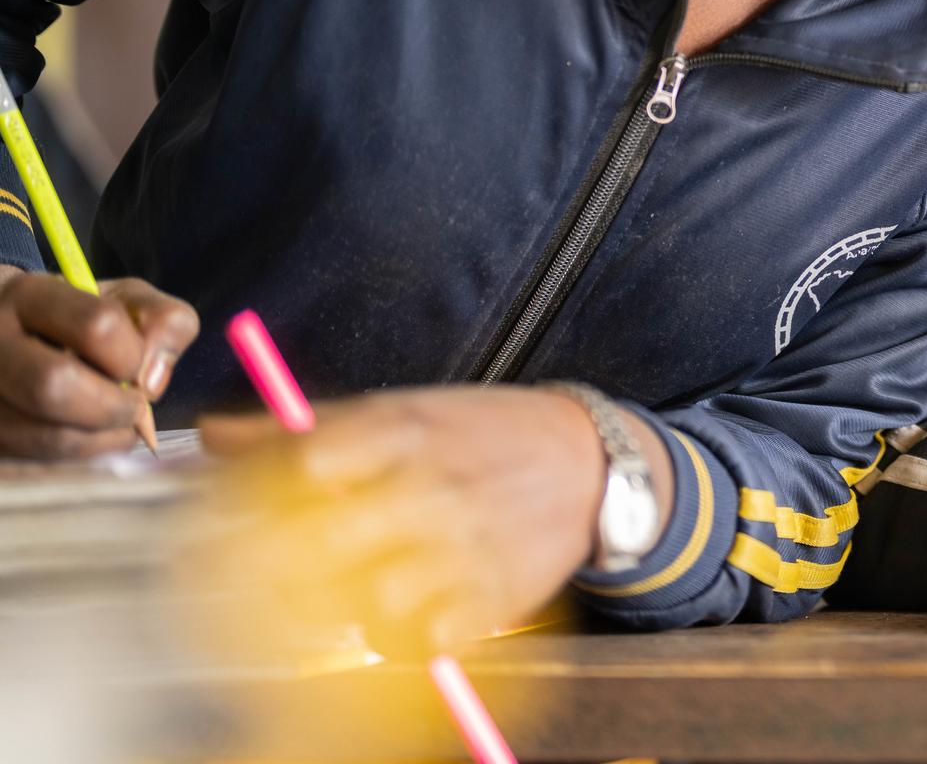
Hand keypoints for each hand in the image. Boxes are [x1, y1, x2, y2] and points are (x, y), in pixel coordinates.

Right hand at [0, 266, 195, 457]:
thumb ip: (164, 322)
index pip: (97, 325)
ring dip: (102, 438)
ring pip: (47, 434)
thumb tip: (151, 382)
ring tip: (116, 424)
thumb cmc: (78, 318)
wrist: (8, 338)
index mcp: (29, 296)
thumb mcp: (126, 300)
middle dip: (113, 406)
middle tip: (133, 407)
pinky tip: (90, 437)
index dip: (132, 354)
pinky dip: (80, 457)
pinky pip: (40, 460)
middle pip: (54, 385)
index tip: (136, 364)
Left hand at [197, 384, 668, 653]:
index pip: (309, 464)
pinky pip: (423, 640)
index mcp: (405, 430)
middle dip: (283, 565)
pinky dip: (405, 636)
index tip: (239, 516)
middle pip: (326, 541)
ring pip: (370, 600)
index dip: (265, 495)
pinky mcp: (494, 596)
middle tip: (271, 575)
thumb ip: (303, 427)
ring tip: (354, 591)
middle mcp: (434, 485)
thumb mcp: (403, 410)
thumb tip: (213, 435)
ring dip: (349, 605)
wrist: (590, 459)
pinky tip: (405, 613)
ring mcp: (466, 545)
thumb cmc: (480, 434)